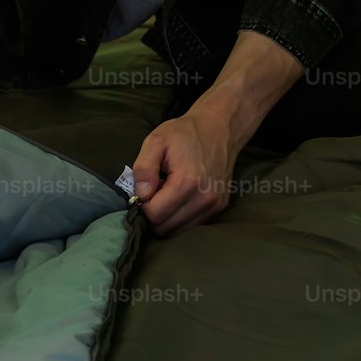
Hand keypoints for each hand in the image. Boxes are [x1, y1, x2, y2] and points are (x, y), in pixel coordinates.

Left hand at [131, 107, 241, 237]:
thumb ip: (144, 168)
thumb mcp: (156, 141)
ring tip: (166, 194)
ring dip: (166, 218)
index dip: (142, 206)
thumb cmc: (184, 134)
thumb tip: (141, 196)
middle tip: (154, 192)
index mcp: (187, 183)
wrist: (218, 129)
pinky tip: (179, 198)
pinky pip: (191, 226)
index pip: (155, 215)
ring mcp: (214, 206)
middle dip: (153, 214)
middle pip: (165, 228)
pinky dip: (179, 218)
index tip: (143, 190)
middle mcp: (204, 199)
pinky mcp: (219, 208)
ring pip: (178, 231)